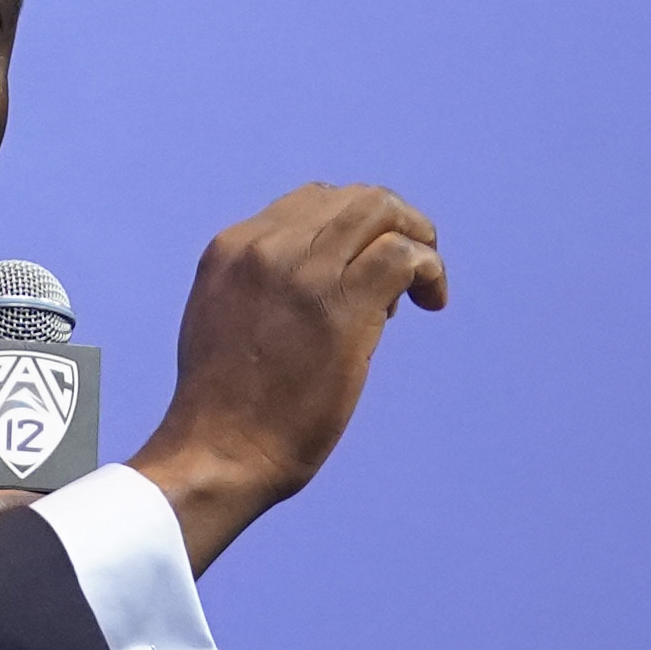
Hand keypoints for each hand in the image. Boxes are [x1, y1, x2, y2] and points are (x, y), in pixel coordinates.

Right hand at [126, 182, 446, 571]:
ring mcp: (304, 271)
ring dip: (418, 238)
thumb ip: (261, 288)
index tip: (363, 273)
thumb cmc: (224, 409)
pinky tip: (431, 301)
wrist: (219, 453)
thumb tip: (322, 285)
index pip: (311, 203)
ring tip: (426, 284)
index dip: (351, 230)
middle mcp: (266, 246)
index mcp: (233, 247)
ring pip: (381, 211)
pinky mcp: (341, 304)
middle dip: (392, 223)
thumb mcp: (223, 320)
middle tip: (410, 271)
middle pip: (353, 197)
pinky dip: (430, 269)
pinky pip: (404, 255)